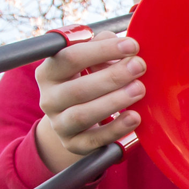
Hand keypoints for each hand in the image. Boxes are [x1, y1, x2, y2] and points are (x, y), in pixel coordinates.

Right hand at [34, 32, 145, 173]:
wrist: (76, 119)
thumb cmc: (88, 78)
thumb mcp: (91, 59)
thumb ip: (102, 45)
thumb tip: (120, 44)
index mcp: (49, 72)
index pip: (70, 57)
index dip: (102, 50)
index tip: (132, 45)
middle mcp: (48, 99)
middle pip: (77, 89)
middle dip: (112, 76)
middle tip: (140, 66)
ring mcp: (59, 124)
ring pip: (83, 115)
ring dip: (114, 102)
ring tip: (139, 89)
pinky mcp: (74, 144)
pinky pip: (94, 140)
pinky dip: (116, 129)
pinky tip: (134, 117)